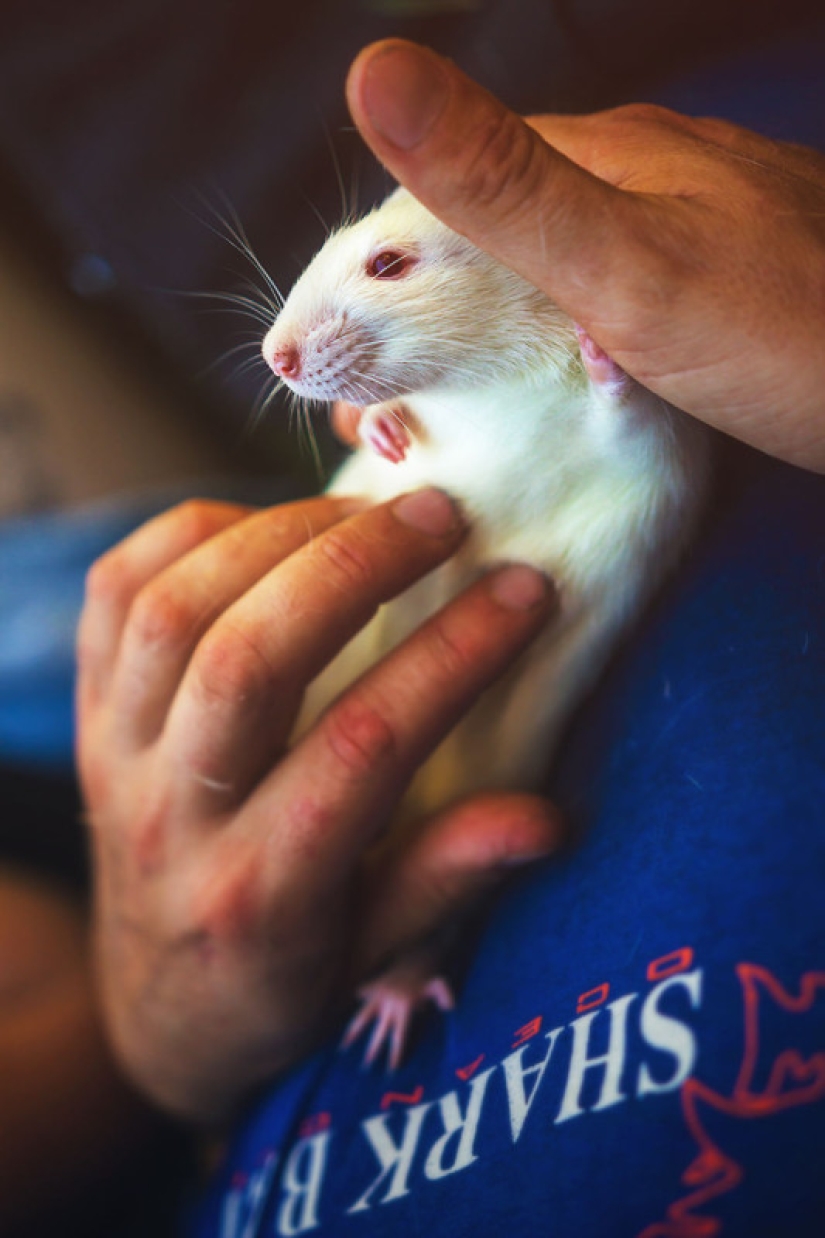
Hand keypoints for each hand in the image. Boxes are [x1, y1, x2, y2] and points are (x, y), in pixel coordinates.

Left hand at [77, 493, 561, 1121]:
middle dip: (356, 564)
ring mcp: (115, 758)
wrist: (158, 1007)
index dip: (455, 654)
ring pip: (174, 611)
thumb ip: (450, 876)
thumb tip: (547, 818)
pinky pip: (113, 596)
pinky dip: (188, 536)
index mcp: (264, 892)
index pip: (363, 748)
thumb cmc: (285, 979)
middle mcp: (176, 817)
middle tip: (443, 515)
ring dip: (277, 534)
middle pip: (250, 658)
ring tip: (364, 512)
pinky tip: (266, 526)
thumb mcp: (377, 952)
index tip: (526, 590)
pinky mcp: (87, 716)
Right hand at [345, 40, 824, 470]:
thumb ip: (498, 182)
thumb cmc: (796, 338)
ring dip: (466, 349)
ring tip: (422, 429)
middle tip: (366, 418)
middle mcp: (639, 180)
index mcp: (605, 155)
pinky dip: (537, 359)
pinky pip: (591, 314)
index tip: (303, 361)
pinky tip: (533, 402)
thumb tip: (371, 68)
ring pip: (537, 281)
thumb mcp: (624, 263)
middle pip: (483, 239)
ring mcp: (679, 234)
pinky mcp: (708, 294)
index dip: (357, 276)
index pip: (437, 193)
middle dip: (403, 325)